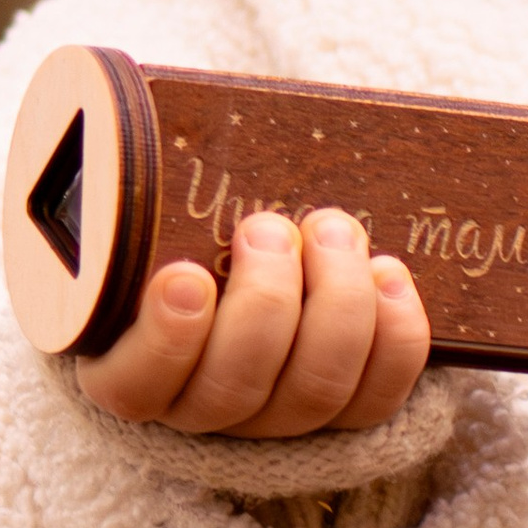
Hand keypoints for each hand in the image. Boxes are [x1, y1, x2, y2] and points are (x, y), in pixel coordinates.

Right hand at [76, 207, 431, 437]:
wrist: (246, 273)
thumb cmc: (182, 237)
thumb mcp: (148, 222)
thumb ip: (144, 194)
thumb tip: (150, 108)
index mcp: (132, 371)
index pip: (137, 386)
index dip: (166, 340)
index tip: (187, 275)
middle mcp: (204, 410)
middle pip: (235, 385)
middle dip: (266, 299)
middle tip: (271, 226)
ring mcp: (277, 419)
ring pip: (313, 390)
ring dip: (336, 303)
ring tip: (336, 232)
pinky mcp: (345, 414)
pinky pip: (377, 396)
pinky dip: (394, 336)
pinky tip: (390, 274)